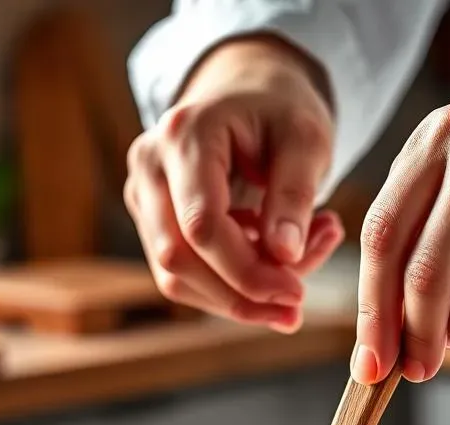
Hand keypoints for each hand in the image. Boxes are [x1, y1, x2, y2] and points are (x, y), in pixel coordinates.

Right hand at [124, 36, 344, 332]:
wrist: (250, 95)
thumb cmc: (281, 113)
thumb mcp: (307, 141)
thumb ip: (295, 195)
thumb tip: (284, 257)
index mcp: (184, 135)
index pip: (201, 226)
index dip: (248, 272)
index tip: (297, 293)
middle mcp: (149, 165)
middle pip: (178, 260)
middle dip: (240, 295)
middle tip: (295, 305)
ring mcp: (143, 196)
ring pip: (176, 278)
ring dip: (237, 297)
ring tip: (295, 277)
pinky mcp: (151, 222)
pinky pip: (184, 275)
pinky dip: (229, 286)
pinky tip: (271, 266)